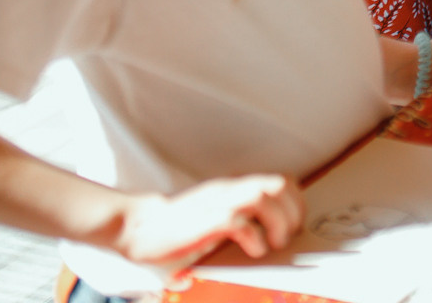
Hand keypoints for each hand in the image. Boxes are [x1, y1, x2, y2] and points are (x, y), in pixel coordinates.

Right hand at [112, 175, 303, 268]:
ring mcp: (217, 203)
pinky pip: (239, 223)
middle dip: (294, 210)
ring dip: (279, 221)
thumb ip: (235, 218)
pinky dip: (254, 237)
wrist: (134, 225)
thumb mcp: (211, 215)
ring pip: (264, 196)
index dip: (295, 201)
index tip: (296, 222)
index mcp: (232, 187)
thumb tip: (262, 239)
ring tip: (276, 242)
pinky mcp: (206, 222)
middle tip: (290, 234)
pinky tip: (254, 250)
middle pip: (279, 184)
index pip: (279, 181)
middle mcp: (229, 190)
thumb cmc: (173, 226)